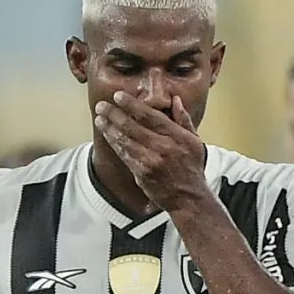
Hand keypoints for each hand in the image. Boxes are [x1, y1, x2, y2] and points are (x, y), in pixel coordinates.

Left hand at [92, 92, 211, 214]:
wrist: (189, 198)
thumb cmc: (192, 168)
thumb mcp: (194, 141)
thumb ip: (184, 120)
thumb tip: (176, 100)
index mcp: (177, 136)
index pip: (150, 115)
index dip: (131, 104)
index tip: (118, 96)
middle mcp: (164, 147)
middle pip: (132, 126)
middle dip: (113, 114)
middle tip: (101, 105)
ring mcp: (151, 161)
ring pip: (125, 139)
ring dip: (109, 127)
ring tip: (99, 118)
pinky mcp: (141, 172)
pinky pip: (124, 154)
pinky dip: (114, 142)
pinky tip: (107, 134)